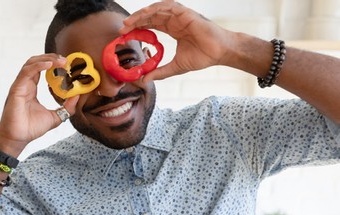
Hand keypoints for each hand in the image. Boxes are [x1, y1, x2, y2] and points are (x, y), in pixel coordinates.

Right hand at [0, 54, 79, 155]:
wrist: (17, 139)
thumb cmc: (30, 129)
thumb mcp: (55, 117)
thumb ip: (66, 107)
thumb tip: (77, 96)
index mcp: (31, 89)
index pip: (41, 70)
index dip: (53, 64)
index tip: (66, 64)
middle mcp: (25, 85)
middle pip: (36, 62)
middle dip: (51, 58)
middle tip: (65, 60)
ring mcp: (20, 85)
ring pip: (30, 63)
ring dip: (46, 59)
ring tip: (60, 61)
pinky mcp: (16, 88)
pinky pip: (26, 71)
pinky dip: (38, 65)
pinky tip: (49, 64)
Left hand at [120, 0, 234, 80]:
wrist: (220, 53)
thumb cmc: (203, 57)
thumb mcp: (176, 67)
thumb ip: (160, 72)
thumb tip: (144, 80)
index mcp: (172, 29)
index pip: (150, 25)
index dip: (137, 28)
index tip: (124, 35)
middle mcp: (174, 21)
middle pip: (150, 17)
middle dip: (135, 21)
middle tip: (122, 30)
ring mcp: (180, 16)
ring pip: (157, 10)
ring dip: (142, 14)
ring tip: (129, 22)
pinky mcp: (186, 13)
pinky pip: (169, 7)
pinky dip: (156, 8)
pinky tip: (146, 13)